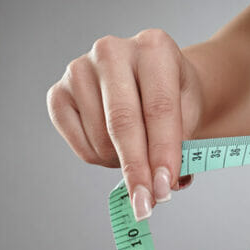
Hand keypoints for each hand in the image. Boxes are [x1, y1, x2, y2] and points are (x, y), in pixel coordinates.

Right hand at [46, 29, 204, 218]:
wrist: (154, 78)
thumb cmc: (175, 97)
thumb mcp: (191, 115)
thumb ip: (180, 148)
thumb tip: (162, 188)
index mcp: (153, 46)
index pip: (158, 108)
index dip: (162, 152)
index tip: (164, 189)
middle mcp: (112, 50)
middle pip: (123, 122)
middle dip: (137, 169)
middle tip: (147, 203)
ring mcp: (79, 69)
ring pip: (101, 138)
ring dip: (121, 163)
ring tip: (137, 154)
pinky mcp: (57, 92)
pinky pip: (79, 144)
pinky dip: (99, 159)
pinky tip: (113, 146)